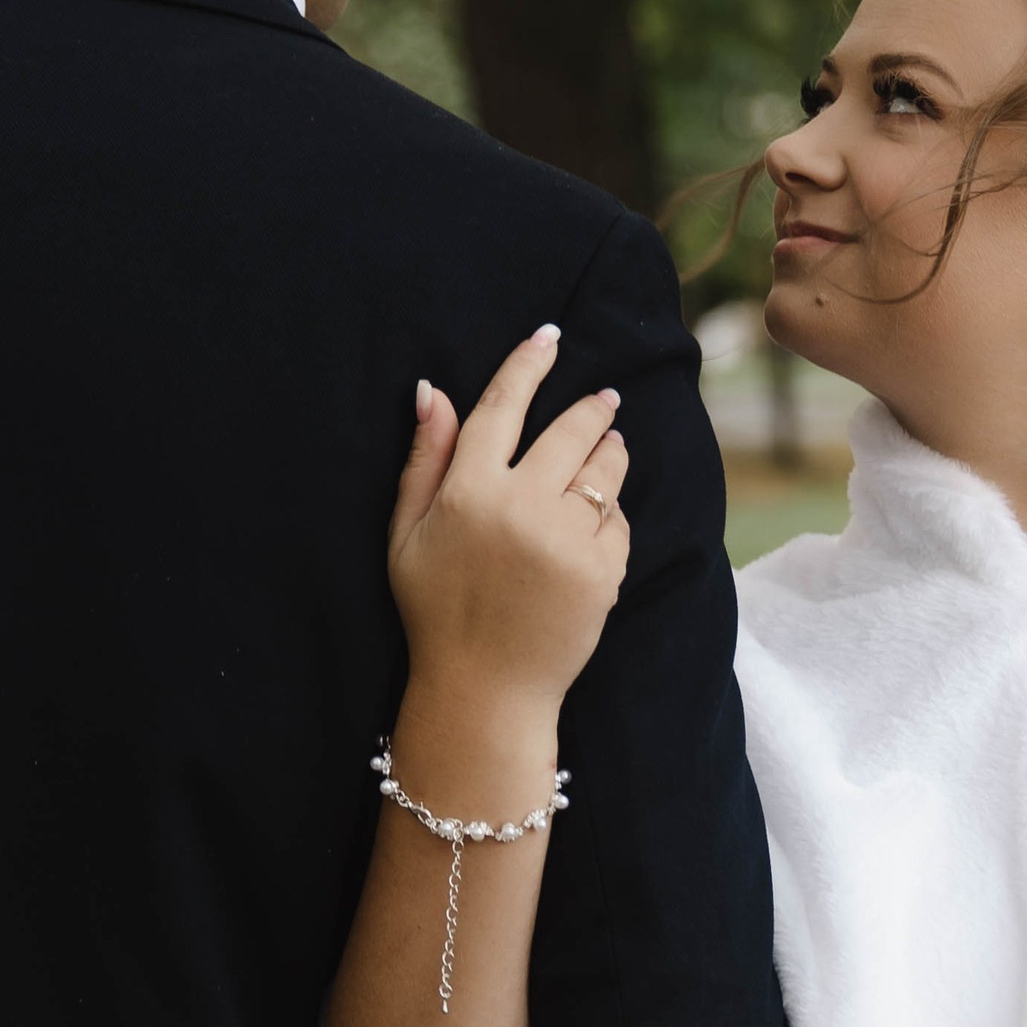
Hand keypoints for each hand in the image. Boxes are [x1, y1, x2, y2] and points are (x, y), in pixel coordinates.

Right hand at [388, 325, 629, 725]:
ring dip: (610, 451)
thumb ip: (424, 460)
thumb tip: (432, 390)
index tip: (550, 336)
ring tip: (607, 452)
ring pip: (606, 467)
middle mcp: (521, 506)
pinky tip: (591, 531)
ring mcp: (567, 538)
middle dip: (592, 407)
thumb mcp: (406, 534)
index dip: (528, 364)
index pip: (503, 406)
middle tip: (604, 400)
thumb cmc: (437, 610)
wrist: (486, 690)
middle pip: (570, 428)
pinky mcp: (604, 569)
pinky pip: (619, 520)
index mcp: (468, 492)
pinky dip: (610, 518)